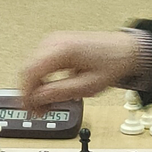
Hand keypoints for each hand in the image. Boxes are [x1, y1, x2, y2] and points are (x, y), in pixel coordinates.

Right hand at [18, 30, 146, 112]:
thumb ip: (59, 93)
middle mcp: (55, 41)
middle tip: (38, 110)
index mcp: (61, 49)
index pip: (30, 72)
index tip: (29, 108)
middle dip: (30, 92)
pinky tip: (49, 90)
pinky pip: (39, 62)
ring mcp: (54, 40)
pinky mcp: (57, 44)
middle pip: (27, 69)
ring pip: (31, 66)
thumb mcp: (87, 86)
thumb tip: (38, 100)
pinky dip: (41, 78)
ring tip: (47, 102)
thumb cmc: (113, 63)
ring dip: (36, 86)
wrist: (126, 51)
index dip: (26, 94)